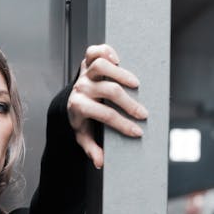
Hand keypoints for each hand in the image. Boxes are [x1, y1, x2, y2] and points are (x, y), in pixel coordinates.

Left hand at [67, 44, 146, 168]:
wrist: (70, 102)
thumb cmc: (82, 120)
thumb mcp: (83, 137)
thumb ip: (91, 149)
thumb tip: (100, 162)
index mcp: (78, 107)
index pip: (106, 115)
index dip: (123, 125)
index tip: (138, 132)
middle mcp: (81, 87)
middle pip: (110, 91)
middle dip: (130, 104)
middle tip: (143, 114)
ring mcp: (84, 73)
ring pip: (102, 66)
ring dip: (121, 74)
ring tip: (136, 84)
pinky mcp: (86, 61)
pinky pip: (94, 51)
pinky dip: (106, 51)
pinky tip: (118, 60)